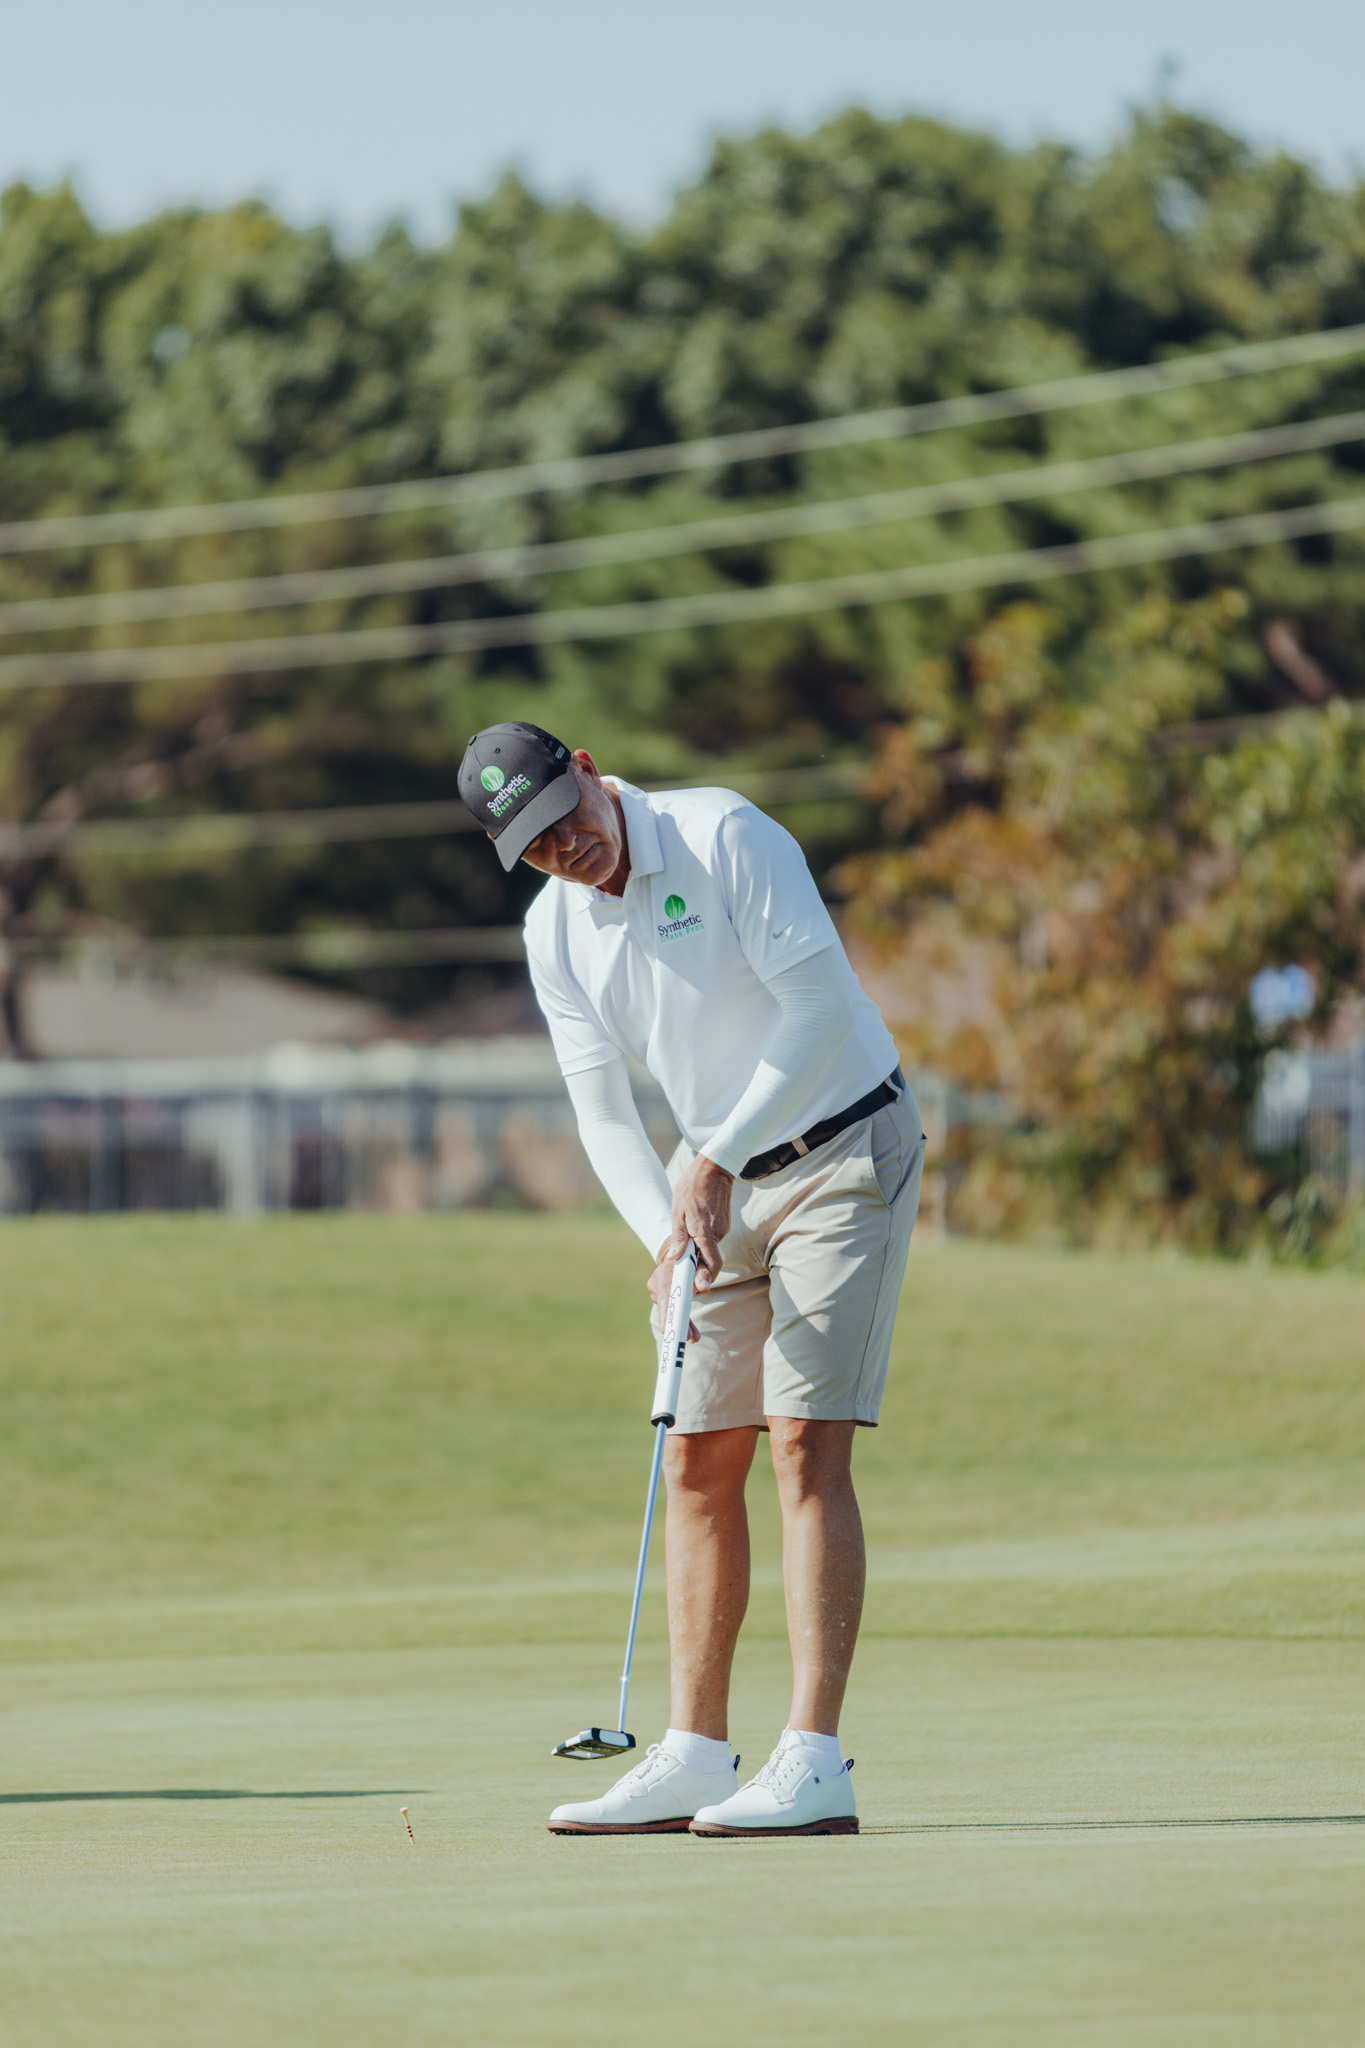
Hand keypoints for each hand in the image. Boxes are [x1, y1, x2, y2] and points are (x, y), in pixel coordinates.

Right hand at [646, 1247, 699, 1340]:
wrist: (679, 1251)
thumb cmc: (692, 1256)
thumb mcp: (700, 1262)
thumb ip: (703, 1273)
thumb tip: (704, 1289)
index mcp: (665, 1271)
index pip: (665, 1295)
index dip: (668, 1313)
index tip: (672, 1328)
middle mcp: (656, 1282)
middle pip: (667, 1307)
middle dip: (678, 1324)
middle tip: (690, 1338)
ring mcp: (656, 1291)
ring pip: (669, 1311)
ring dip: (682, 1324)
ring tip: (694, 1338)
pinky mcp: (660, 1297)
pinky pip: (670, 1310)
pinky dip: (681, 1321)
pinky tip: (691, 1334)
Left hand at [665, 1152, 733, 1292]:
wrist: (713, 1168)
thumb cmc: (692, 1188)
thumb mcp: (678, 1212)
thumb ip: (679, 1237)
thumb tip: (675, 1258)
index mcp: (704, 1232)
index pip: (712, 1264)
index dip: (706, 1278)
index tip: (699, 1289)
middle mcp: (717, 1233)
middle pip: (710, 1259)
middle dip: (698, 1267)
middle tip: (684, 1271)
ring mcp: (723, 1228)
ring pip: (709, 1247)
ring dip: (698, 1249)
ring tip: (684, 1238)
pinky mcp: (724, 1224)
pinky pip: (712, 1238)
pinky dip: (703, 1239)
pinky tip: (693, 1228)